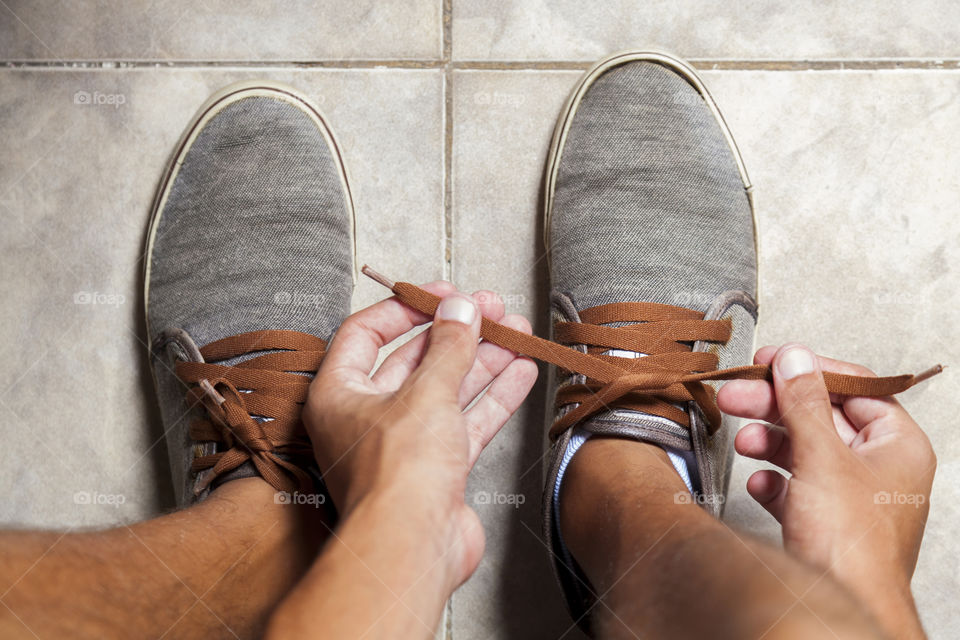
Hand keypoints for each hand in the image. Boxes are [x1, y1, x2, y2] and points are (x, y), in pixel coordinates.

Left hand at [304, 282, 537, 582]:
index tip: (444, 294)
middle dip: (456, 333)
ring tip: (515, 333)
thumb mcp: (425, 394)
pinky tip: (520, 372)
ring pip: (446, 389)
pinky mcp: (436, 468)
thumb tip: (461, 310)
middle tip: (490, 309)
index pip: (367, 332)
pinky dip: (494, 396)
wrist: (413, 550)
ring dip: (482, 360)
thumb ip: (448, 347)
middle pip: (414, 359)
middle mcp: (366, 417)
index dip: (406, 307)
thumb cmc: (396, 479)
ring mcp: (403, 444)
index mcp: (339, 394)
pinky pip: (466, 420)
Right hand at [718, 344, 935, 638]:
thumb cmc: (852, 546)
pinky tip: (760, 485)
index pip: (854, 388)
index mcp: (897, 446)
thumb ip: (804, 403)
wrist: (841, 605)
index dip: (810, 371)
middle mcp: (879, 469)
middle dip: (775, 407)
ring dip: (769, 443)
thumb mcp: (823, 458)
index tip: (773, 362)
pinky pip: (796, 488)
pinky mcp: (826, 523)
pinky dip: (773, 482)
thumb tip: (795, 359)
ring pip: (804, 451)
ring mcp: (852, 497)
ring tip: (743, 440)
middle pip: (821, 417)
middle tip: (737, 394)